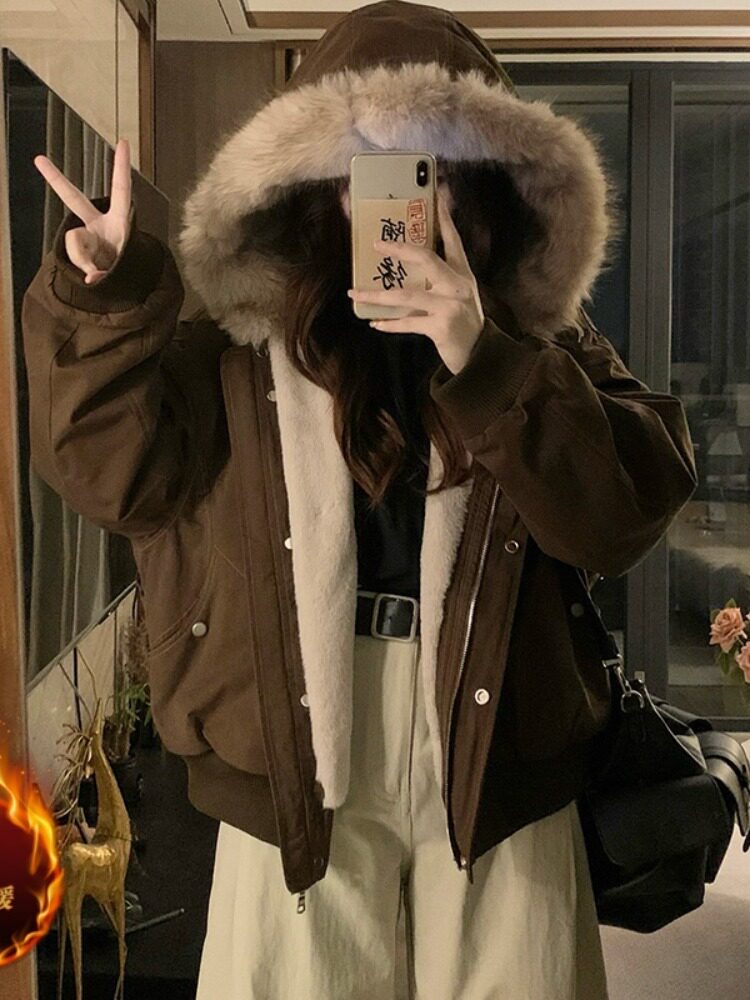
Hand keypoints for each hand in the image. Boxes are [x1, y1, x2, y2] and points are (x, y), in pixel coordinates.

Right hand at [33, 137, 131, 284]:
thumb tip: (89, 271)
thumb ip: (105, 265)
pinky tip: (93, 274)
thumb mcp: (122, 264)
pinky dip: (85, 269)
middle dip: (56, 180)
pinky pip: (74, 256)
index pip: (121, 189)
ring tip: (101, 268)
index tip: (123, 142)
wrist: (122, 283)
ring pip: (74, 240)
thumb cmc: (126, 267)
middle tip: (39, 160)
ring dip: (88, 258)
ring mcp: (87, 235)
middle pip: (74, 198)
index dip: (121, 166)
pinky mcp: (78, 250)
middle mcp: (100, 223)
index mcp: (120, 220)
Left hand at [347, 183, 484, 373]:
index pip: (452, 239)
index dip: (443, 216)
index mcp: (462, 274)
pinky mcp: (441, 327)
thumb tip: (405, 271)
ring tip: (355, 294)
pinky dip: (389, 323)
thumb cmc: (464, 324)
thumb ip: (439, 282)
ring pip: (407, 295)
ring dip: (377, 296)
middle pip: (426, 258)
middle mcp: (457, 286)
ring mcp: (450, 306)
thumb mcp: (458, 297)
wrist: (480, 356)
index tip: (436, 193)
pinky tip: (374, 322)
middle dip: (399, 249)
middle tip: (376, 244)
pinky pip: (408, 322)